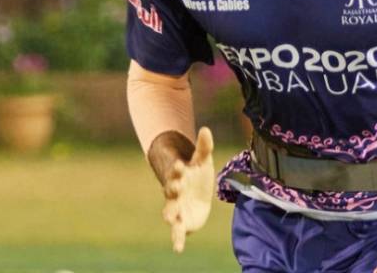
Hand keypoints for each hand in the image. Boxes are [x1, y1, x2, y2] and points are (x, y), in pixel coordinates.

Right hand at [161, 126, 214, 252]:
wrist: (192, 188)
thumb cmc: (196, 171)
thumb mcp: (202, 159)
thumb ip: (204, 146)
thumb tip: (206, 129)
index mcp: (179, 174)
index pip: (176, 170)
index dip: (177, 168)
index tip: (180, 164)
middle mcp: (174, 191)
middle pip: (170, 190)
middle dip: (172, 189)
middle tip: (176, 188)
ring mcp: (176, 206)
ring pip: (170, 212)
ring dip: (170, 215)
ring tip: (171, 220)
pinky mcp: (182, 221)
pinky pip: (178, 231)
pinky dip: (177, 239)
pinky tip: (178, 248)